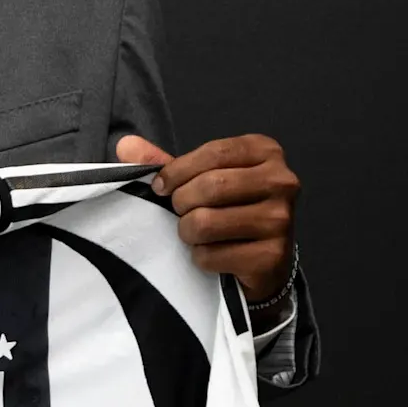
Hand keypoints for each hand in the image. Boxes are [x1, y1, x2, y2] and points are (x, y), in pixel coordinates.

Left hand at [117, 133, 298, 312]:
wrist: (264, 261)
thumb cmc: (230, 209)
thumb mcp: (202, 178)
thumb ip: (165, 161)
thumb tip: (125, 144)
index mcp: (266, 152)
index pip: (213, 153)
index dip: (177, 171)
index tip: (160, 187)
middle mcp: (282, 181)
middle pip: (212, 186)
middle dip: (181, 203)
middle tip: (180, 213)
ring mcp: (281, 220)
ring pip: (207, 222)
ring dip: (188, 232)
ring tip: (195, 233)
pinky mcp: (272, 256)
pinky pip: (213, 255)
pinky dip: (201, 258)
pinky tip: (212, 254)